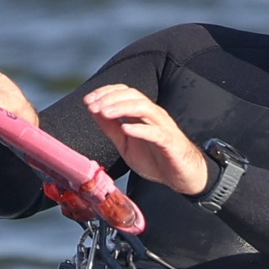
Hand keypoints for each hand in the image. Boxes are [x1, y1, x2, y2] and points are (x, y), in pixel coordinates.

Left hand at [84, 84, 207, 194]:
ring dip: (121, 108)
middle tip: (92, 106)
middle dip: (110, 98)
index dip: (105, 92)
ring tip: (104, 113)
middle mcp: (153, 115)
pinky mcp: (170, 142)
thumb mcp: (125, 144)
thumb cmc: (154, 159)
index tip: (87, 100)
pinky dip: (140, 129)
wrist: (181, 176)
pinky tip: (126, 129)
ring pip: (144, 108)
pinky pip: (156, 132)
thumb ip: (110, 129)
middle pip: (133, 96)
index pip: (124, 92)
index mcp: (141, 114)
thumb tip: (94, 112)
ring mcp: (163, 127)